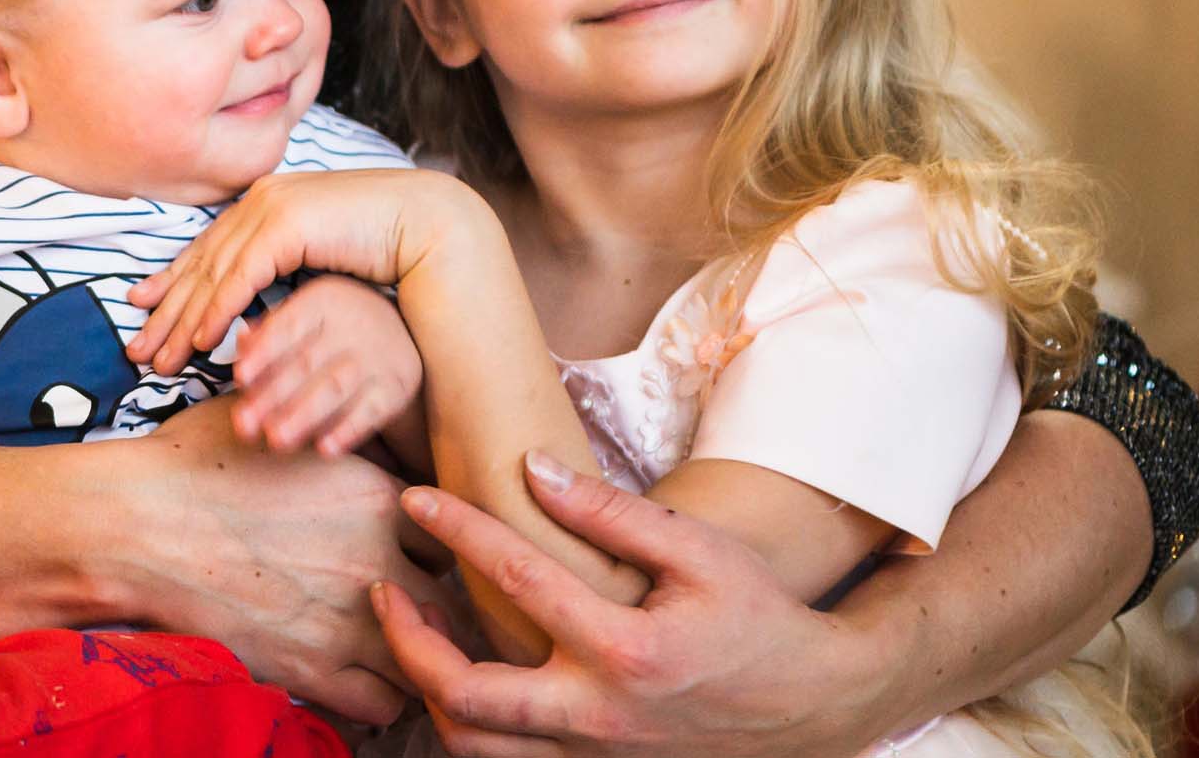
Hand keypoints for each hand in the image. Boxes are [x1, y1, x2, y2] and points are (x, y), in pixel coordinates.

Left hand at [126, 167, 479, 375]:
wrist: (422, 219)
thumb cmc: (378, 239)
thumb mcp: (316, 250)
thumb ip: (281, 258)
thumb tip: (252, 287)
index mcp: (265, 199)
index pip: (207, 245)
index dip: (172, 278)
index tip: (142, 306)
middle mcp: (260, 198)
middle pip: (200, 261)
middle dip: (166, 310)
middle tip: (138, 350)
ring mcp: (270, 206)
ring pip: (213, 272)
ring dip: (184, 321)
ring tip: (162, 360)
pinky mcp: (285, 223)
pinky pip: (240, 276)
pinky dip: (216, 311)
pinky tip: (200, 341)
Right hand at [126, 396, 459, 724]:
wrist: (138, 524)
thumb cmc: (193, 463)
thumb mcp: (271, 427)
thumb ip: (320, 430)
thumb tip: (329, 411)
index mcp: (373, 494)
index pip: (446, 532)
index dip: (429, 543)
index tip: (407, 551)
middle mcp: (375, 558)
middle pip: (447, 597)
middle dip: (430, 604)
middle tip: (407, 608)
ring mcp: (348, 618)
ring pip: (425, 658)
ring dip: (414, 656)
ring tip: (391, 651)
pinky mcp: (313, 668)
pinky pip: (383, 703)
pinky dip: (381, 697)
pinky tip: (360, 679)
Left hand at [233, 274, 421, 457]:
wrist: (402, 331)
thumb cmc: (334, 327)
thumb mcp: (304, 315)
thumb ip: (269, 330)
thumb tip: (239, 342)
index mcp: (323, 300)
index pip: (288, 326)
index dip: (263, 353)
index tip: (239, 378)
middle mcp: (353, 323)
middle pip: (306, 363)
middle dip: (272, 397)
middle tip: (244, 426)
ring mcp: (379, 355)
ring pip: (336, 388)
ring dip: (303, 417)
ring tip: (276, 441)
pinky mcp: (398, 385)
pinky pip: (372, 410)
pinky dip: (348, 430)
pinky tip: (324, 449)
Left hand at [370, 456, 900, 757]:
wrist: (814, 705)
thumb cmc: (758, 617)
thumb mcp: (698, 551)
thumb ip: (612, 514)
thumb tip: (532, 470)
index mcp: (624, 650)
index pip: (514, 577)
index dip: (456, 529)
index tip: (416, 498)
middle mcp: (600, 716)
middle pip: (464, 695)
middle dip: (406, 642)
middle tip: (384, 592)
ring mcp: (596, 757)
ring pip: (476, 746)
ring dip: (428, 693)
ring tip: (415, 637)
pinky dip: (471, 726)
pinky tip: (461, 678)